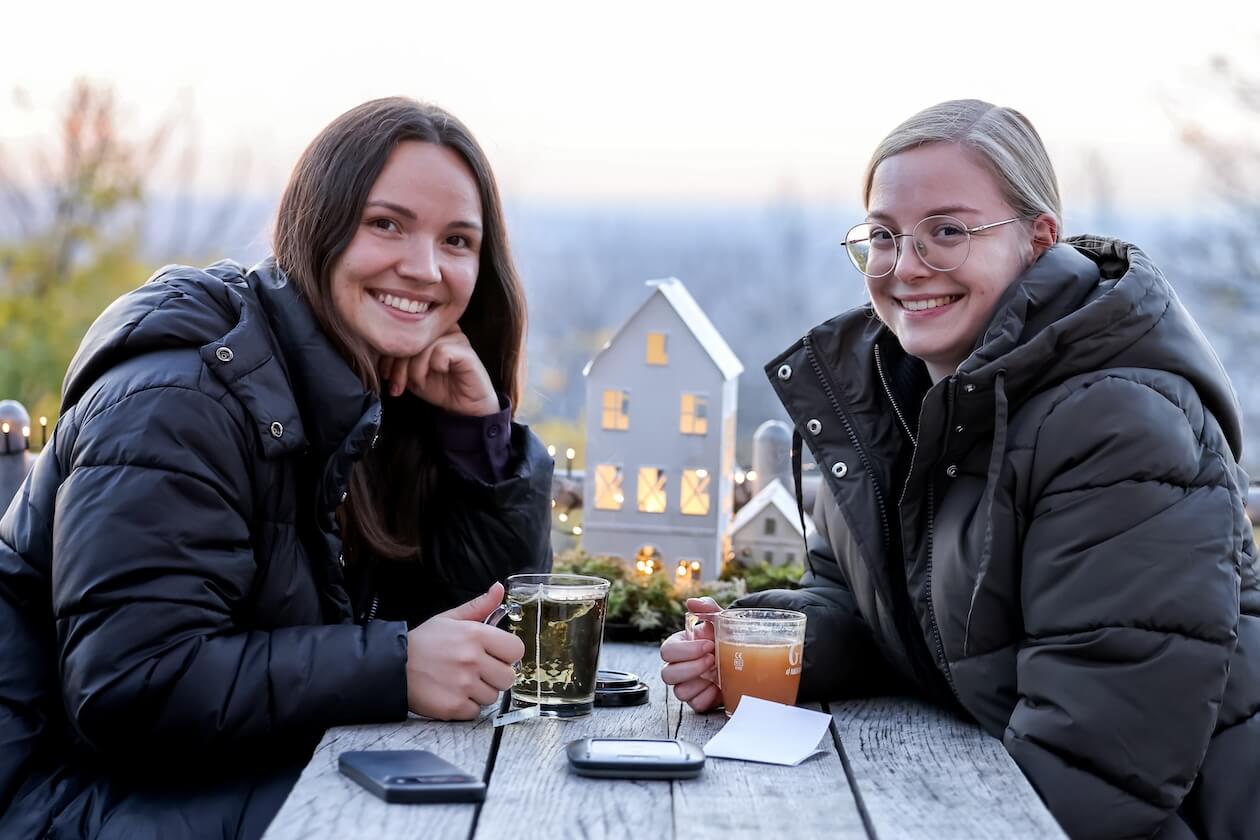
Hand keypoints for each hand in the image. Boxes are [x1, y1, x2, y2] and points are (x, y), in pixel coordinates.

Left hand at [379, 325, 498, 416]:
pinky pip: (440, 352)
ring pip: (424, 345)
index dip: (389, 353)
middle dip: (399, 365)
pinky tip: (440, 374)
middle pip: (411, 337)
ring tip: (419, 383)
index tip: (387, 375)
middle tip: (398, 385)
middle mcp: (444, 329)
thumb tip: (379, 350)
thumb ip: (398, 358)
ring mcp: (457, 338)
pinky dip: (434, 367)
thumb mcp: (410, 372)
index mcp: (431, 330)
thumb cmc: (440, 387)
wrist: (463, 408)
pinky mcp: (466, 351)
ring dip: (415, 369)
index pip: (402, 331)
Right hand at [405, 582, 524, 719]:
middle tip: (477, 671)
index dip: (507, 654)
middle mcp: (472, 660)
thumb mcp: (450, 618)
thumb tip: (499, 588)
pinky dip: (465, 706)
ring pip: (492, 696)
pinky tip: (452, 694)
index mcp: (475, 635)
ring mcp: (463, 685)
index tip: (496, 655)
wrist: (391, 666)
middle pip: (508, 677)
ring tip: (460, 681)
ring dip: (480, 692)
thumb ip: (479, 606)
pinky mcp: (453, 706)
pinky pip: (475, 711)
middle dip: (495, 675)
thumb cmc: (422, 642)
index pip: (516, 650)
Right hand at [660, 597, 721, 712]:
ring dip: (699, 683)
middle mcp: (679, 667)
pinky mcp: (699, 700)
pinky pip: (695, 705)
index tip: (708, 645)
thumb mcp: (719, 620)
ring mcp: (687, 685)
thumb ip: (707, 608)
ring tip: (717, 674)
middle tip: (713, 659)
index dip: (686, 651)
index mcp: (679, 647)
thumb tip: (691, 602)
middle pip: (667, 675)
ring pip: (679, 692)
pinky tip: (718, 687)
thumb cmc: (725, 637)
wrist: (744, 657)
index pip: (666, 652)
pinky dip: (707, 697)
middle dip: (692, 668)